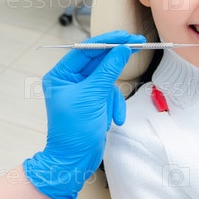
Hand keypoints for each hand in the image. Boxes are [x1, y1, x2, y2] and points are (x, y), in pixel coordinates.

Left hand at [24, 30, 145, 198]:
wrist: (73, 162)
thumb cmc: (74, 131)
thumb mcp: (92, 97)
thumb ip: (108, 70)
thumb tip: (123, 49)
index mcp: (60, 75)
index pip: (86, 49)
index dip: (108, 41)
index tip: (128, 36)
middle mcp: (69, 81)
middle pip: (98, 62)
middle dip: (116, 64)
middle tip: (138, 46)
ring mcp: (81, 92)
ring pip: (107, 81)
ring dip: (113, 98)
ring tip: (111, 114)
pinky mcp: (93, 103)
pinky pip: (109, 96)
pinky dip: (113, 107)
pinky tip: (112, 121)